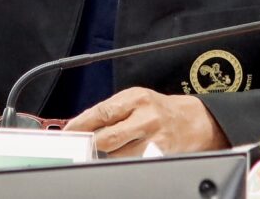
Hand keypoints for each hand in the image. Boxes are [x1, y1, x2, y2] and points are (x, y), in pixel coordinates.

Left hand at [63, 87, 228, 156]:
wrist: (191, 121)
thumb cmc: (158, 109)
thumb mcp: (135, 99)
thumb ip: (110, 110)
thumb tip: (81, 125)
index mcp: (136, 98)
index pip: (101, 113)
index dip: (80, 124)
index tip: (68, 132)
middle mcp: (146, 117)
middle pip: (107, 137)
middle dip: (92, 143)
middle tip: (84, 144)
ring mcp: (154, 139)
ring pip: (116, 154)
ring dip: (107, 153)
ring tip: (112, 145)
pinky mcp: (159, 155)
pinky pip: (131, 162)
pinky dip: (123, 159)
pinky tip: (125, 153)